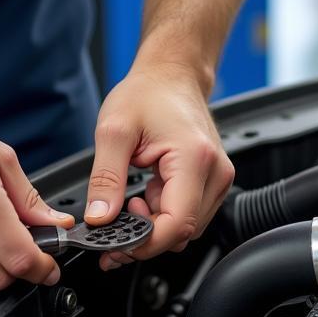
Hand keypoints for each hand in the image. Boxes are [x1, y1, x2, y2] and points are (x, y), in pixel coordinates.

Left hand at [85, 64, 234, 268]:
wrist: (171, 74)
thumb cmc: (147, 93)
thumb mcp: (113, 132)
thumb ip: (105, 179)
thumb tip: (99, 218)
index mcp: (194, 159)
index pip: (177, 224)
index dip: (144, 242)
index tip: (116, 243)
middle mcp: (215, 172)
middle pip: (183, 232)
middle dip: (145, 236)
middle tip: (114, 218)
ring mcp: (218, 177)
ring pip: (186, 228)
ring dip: (154, 225)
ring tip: (131, 197)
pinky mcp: (213, 180)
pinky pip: (189, 214)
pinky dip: (163, 213)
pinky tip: (146, 193)